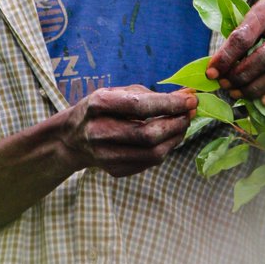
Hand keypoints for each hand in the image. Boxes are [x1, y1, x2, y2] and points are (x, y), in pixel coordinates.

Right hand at [59, 85, 196, 177]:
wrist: (72, 137)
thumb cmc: (102, 109)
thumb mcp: (119, 93)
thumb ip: (152, 95)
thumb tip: (187, 96)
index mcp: (98, 105)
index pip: (140, 106)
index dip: (170, 104)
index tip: (191, 100)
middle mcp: (98, 132)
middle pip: (148, 135)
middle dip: (176, 124)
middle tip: (189, 114)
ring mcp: (105, 155)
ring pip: (153, 154)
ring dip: (175, 138)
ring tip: (181, 125)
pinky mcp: (114, 170)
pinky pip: (150, 163)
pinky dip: (165, 149)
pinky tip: (166, 138)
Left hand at [205, 0, 264, 105]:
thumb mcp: (256, 23)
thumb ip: (238, 42)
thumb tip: (215, 70)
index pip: (244, 36)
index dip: (226, 58)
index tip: (212, 73)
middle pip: (264, 57)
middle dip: (241, 75)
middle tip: (226, 86)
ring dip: (256, 88)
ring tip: (238, 93)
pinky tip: (263, 101)